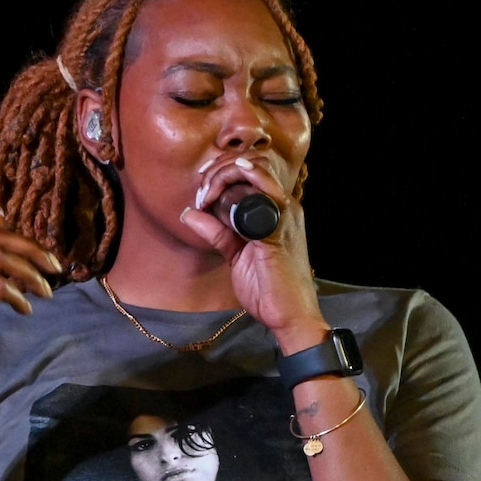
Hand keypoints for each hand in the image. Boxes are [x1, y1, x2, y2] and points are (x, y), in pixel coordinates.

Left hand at [179, 153, 328, 348]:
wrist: (290, 316)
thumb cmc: (269, 288)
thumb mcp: (236, 256)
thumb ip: (217, 233)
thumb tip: (190, 213)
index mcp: (277, 211)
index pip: (252, 172)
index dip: (222, 174)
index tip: (201, 194)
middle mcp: (285, 207)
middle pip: (253, 164)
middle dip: (219, 170)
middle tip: (201, 194)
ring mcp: (285, 216)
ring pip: (257, 170)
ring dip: (225, 174)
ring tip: (206, 195)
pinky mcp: (279, 230)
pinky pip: (264, 194)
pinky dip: (239, 184)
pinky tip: (217, 193)